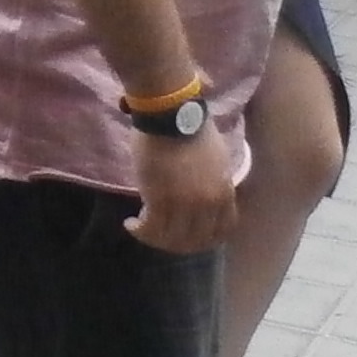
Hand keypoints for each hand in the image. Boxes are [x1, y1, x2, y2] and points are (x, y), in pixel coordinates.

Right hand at [124, 125, 235, 254]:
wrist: (171, 113)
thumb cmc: (191, 127)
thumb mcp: (216, 159)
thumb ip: (213, 182)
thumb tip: (203, 195)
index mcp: (224, 193)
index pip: (221, 231)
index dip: (204, 239)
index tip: (189, 236)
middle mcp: (207, 205)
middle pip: (195, 240)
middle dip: (177, 243)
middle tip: (161, 236)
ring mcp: (184, 205)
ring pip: (171, 238)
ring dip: (154, 239)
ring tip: (140, 228)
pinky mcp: (159, 200)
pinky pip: (150, 228)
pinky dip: (140, 230)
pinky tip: (131, 224)